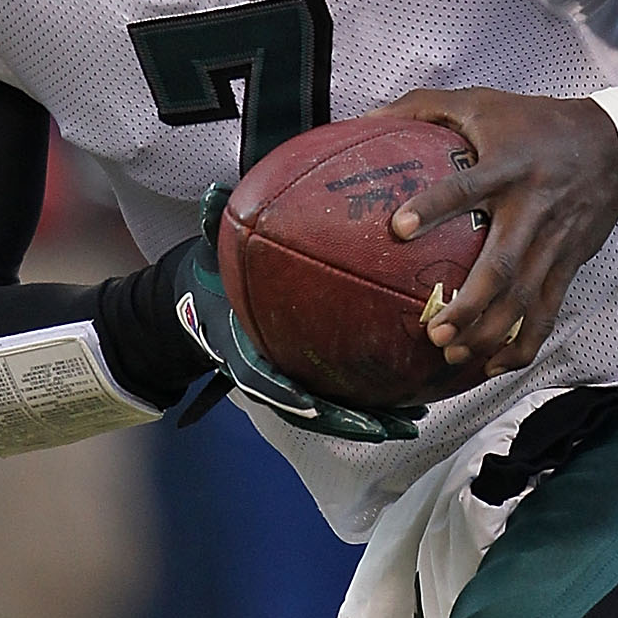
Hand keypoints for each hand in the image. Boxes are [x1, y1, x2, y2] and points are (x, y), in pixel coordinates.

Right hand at [178, 189, 422, 443]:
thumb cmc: (210, 282)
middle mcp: (271, 377)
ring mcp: (292, 383)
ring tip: (414, 419)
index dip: (287, 396)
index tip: (310, 405)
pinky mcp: (311, 378)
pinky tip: (416, 392)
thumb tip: (215, 192)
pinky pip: (347, 390)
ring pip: (336, 411)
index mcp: (242, 354)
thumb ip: (214, 227)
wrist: (201, 307)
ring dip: (374, 419)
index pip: (264, 382)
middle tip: (383, 426)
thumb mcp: (207, 252)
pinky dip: (378, 396)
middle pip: (312, 411)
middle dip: (347, 422)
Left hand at [388, 87, 617, 380]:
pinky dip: (524, 343)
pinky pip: (547, 311)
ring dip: (490, 333)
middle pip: (502, 266)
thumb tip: (364, 118)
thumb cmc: (536, 121)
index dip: (433, 206)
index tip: (397, 227)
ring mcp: (554, 242)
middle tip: (433, 330)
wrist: (614, 144)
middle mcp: (532, 209)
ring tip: (453, 354)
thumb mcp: (482, 101)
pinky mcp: (569, 263)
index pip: (466, 186)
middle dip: (469, 305)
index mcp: (507, 167)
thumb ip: (422, 107)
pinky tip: (494, 365)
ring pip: (524, 299)